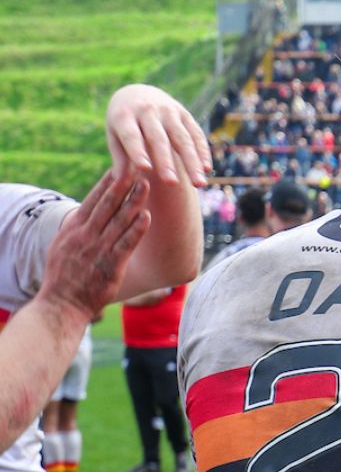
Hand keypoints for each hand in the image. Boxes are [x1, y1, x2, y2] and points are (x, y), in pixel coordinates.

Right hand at [40, 170, 150, 319]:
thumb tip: (86, 215)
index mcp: (74, 228)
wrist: (61, 304)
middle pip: (107, 204)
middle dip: (123, 184)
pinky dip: (136, 230)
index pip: (93, 200)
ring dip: (134, 201)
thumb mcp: (63, 247)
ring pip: (118, 220)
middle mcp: (85, 235)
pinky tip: (147, 217)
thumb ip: (76, 230)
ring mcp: (97, 249)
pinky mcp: (110, 265)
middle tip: (137, 167)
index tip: (119, 167)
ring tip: (147, 185)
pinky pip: (125, 244)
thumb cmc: (64, 277)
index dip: (107, 183)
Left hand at [106, 84, 211, 187]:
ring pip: (182, 138)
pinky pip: (196, 134)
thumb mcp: (115, 136)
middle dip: (166, 161)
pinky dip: (203, 152)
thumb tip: (122, 185)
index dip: (137, 152)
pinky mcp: (185, 114)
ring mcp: (168, 111)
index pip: (131, 135)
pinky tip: (207, 170)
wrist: (138, 93)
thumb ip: (120, 160)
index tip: (144, 170)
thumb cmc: (124, 124)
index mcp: (124, 115)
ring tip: (199, 184)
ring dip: (192, 162)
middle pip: (159, 139)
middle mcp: (147, 110)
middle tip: (171, 183)